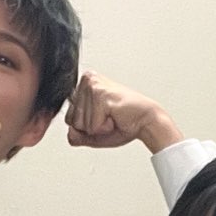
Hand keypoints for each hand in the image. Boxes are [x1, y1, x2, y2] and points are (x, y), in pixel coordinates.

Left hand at [65, 72, 182, 151]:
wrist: (146, 122)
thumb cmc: (123, 124)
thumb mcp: (93, 134)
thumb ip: (77, 135)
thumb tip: (70, 132)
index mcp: (83, 85)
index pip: (69, 118)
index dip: (86, 127)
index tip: (104, 118)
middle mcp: (87, 80)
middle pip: (72, 121)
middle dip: (91, 128)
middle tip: (109, 118)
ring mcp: (92, 85)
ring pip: (80, 124)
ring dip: (99, 127)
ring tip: (113, 116)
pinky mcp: (100, 95)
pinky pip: (92, 126)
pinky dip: (105, 128)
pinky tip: (115, 116)